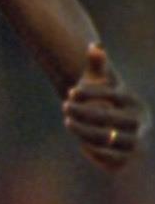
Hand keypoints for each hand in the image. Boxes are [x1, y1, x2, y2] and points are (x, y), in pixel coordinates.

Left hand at [62, 44, 144, 170]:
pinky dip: (93, 149)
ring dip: (84, 129)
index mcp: (134, 103)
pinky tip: (81, 142)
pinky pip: (108, 155)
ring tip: (67, 121)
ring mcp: (134, 140)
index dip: (92, 92)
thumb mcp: (105, 87)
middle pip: (108, 115)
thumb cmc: (108, 106)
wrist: (119, 137)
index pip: (114, 95)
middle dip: (84, 111)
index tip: (71, 91)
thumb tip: (94, 45)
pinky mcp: (126, 158)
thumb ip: (100, 66)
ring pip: (106, 135)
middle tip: (64, 105)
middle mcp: (139, 121)